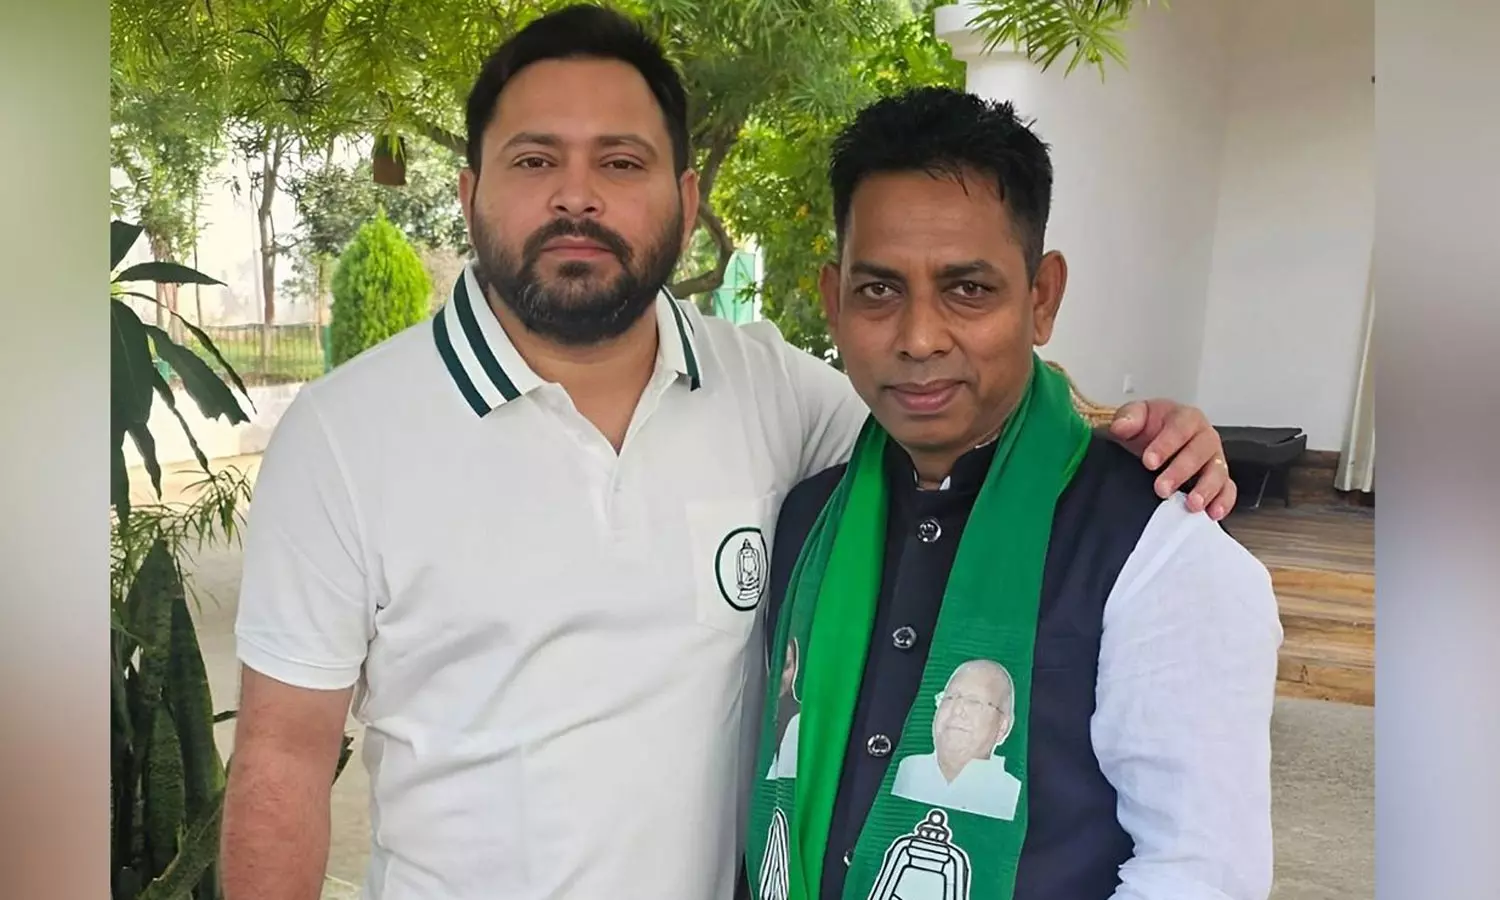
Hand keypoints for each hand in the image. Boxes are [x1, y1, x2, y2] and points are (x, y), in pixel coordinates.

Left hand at [1105, 400, 1236, 519]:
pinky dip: (1223, 501)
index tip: (1149, 462)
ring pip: (1218, 472)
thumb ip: (1129, 418)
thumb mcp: (1136, 416)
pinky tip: (1212, 513)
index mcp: (1187, 418)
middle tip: (1162, 488)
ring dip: (1206, 489)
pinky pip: (1228, 490)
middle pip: (1200, 452)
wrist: (1155, 440)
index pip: (1180, 428)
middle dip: (1181, 471)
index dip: (1166, 445)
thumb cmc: (1151, 427)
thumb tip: (1120, 427)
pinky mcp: (1219, 479)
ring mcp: (1215, 459)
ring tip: (1191, 504)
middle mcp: (1205, 437)